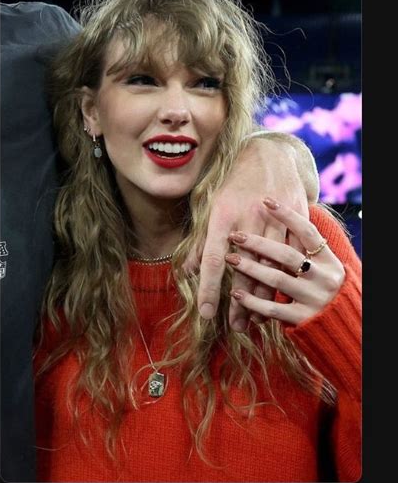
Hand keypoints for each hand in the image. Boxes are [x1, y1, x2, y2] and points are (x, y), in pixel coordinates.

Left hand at [189, 138, 310, 331]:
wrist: (269, 155)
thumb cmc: (234, 184)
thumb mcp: (212, 207)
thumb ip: (201, 242)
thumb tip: (186, 272)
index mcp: (223, 216)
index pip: (213, 260)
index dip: (209, 289)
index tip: (207, 314)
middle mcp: (249, 218)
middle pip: (245, 269)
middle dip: (240, 302)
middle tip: (235, 326)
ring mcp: (275, 219)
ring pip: (271, 266)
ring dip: (264, 296)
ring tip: (255, 319)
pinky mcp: (296, 219)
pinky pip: (293, 256)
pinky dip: (287, 278)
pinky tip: (279, 296)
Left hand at [227, 198, 344, 325]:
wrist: (345, 325)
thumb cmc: (322, 287)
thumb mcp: (322, 266)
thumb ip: (302, 249)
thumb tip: (273, 223)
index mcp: (329, 259)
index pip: (307, 231)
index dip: (287, 215)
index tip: (266, 200)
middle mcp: (325, 277)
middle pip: (287, 255)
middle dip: (258, 244)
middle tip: (235, 235)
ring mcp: (315, 298)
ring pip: (277, 280)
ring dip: (250, 269)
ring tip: (229, 260)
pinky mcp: (304, 318)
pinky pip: (274, 309)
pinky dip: (253, 301)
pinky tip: (236, 294)